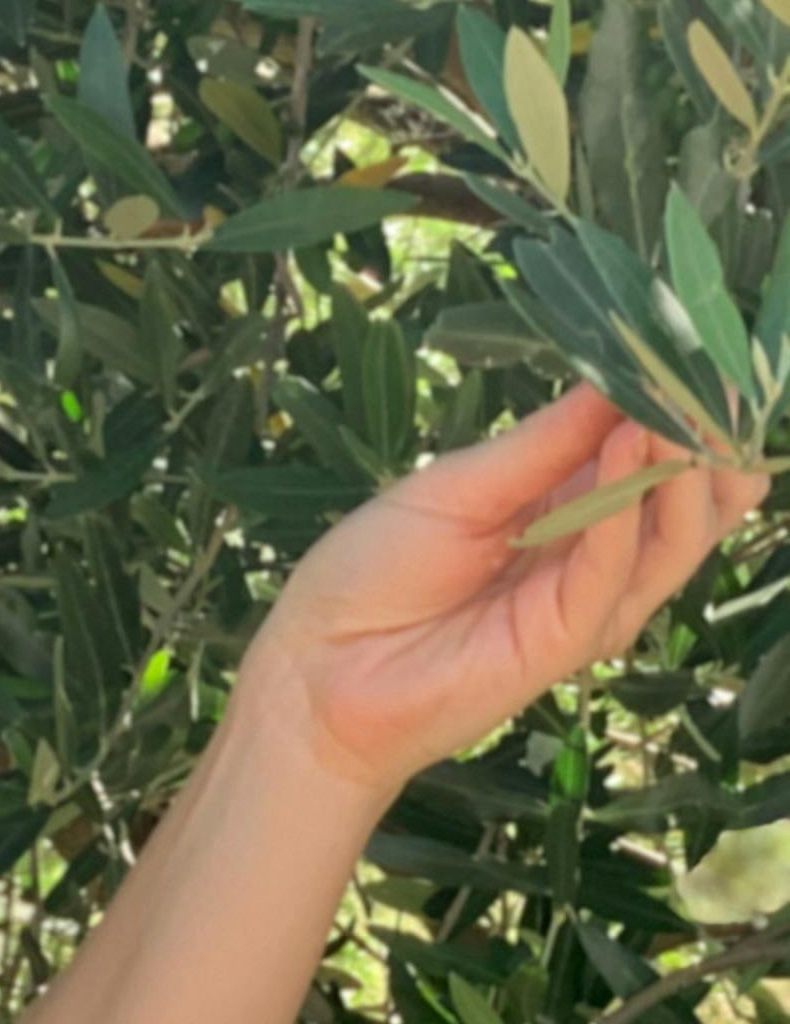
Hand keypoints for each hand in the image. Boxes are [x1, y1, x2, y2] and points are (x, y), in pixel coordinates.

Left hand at [241, 385, 767, 802]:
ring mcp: (588, 602)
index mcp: (565, 511)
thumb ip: (541, 444)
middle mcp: (592, 557)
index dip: (673, 412)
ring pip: (668, 539)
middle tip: (707, 384)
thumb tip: (616, 379)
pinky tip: (624, 458)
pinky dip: (620, 516)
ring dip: (673, 471)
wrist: (316, 667)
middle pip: (683, 503)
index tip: (687, 355)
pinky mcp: (569, 641)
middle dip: (700, 444)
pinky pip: (610, 574)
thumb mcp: (456, 486)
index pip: (648, 459)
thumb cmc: (371, 572)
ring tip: (668, 413)